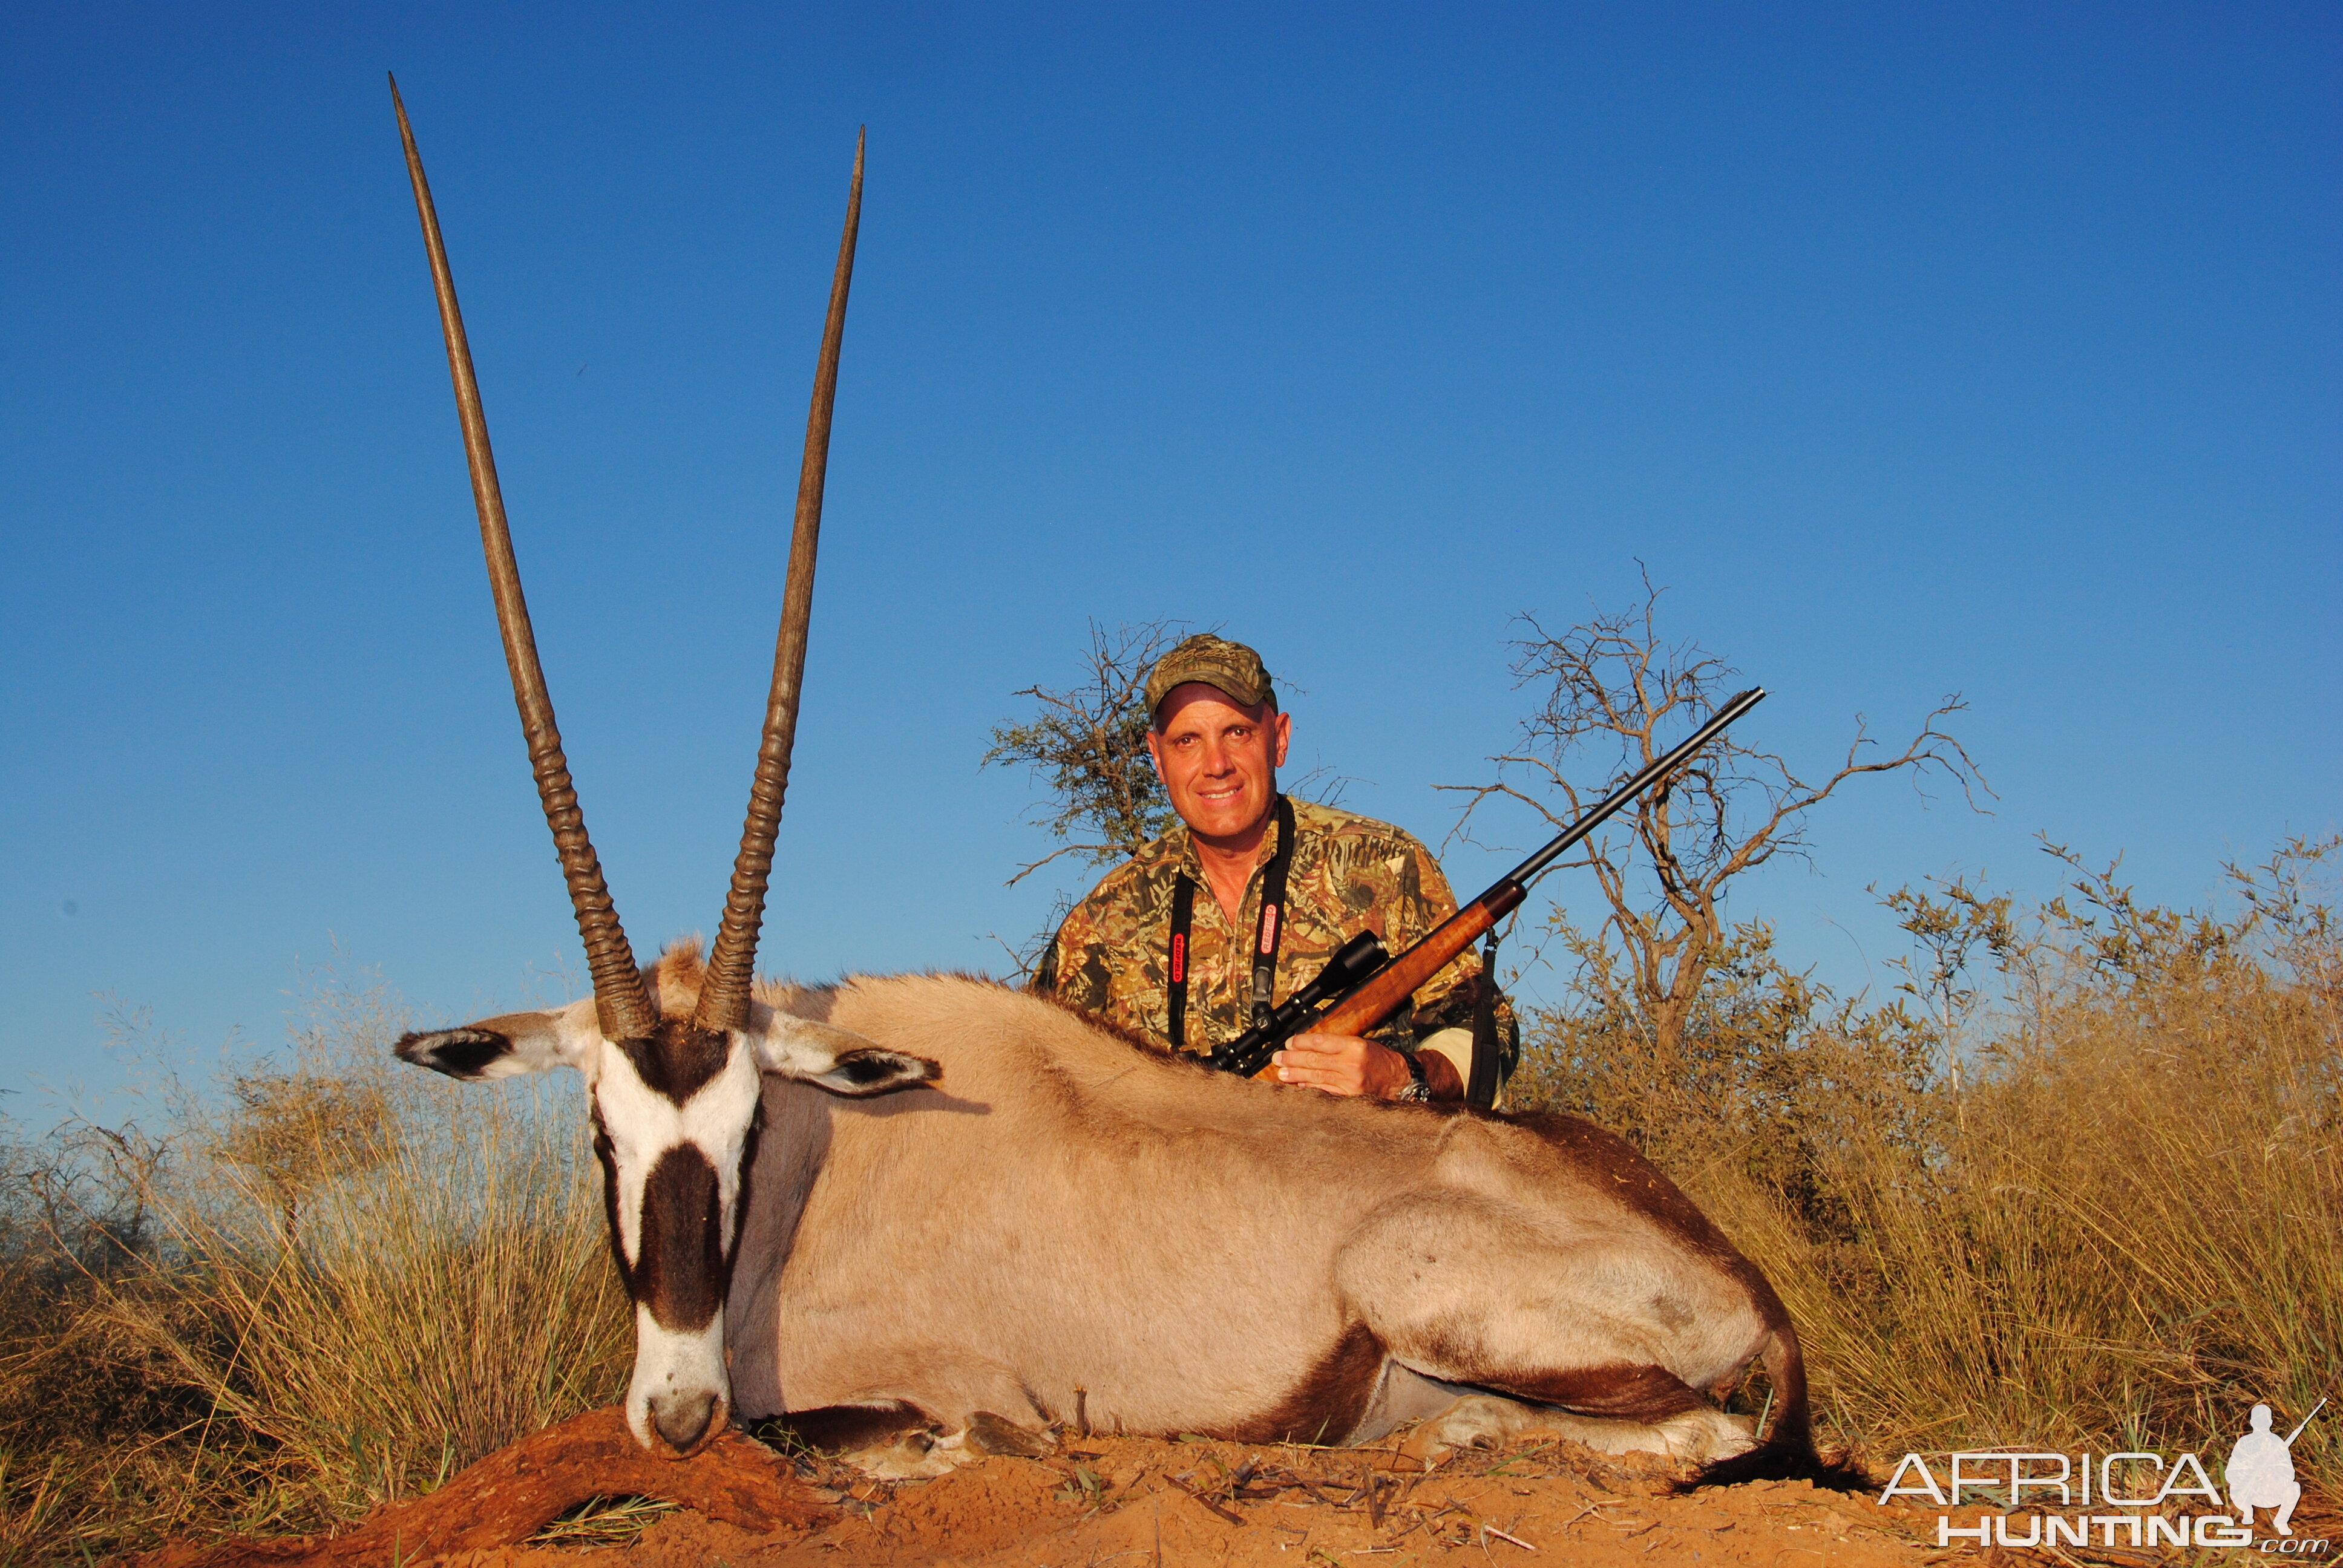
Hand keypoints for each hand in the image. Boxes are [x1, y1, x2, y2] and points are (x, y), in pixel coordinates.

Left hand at [1274, 1034, 1460, 1100]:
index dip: (1301, 1042)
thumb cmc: (1379, 1061)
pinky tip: (1299, 1087)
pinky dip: (1310, 1089)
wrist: (1401, 1081)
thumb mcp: (1360, 1045)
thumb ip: (1336, 1046)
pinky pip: (1325, 1092)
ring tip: (1282, 1073)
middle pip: (1315, 1060)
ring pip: (1317, 1078)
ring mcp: (1351, 1083)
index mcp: (1355, 1046)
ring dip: (1296, 1075)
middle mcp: (1352, 1064)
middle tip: (1278, 1058)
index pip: (1321, 1042)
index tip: (1289, 1043)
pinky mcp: (1350, 1098)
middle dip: (1293, 1059)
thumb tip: (1307, 1048)